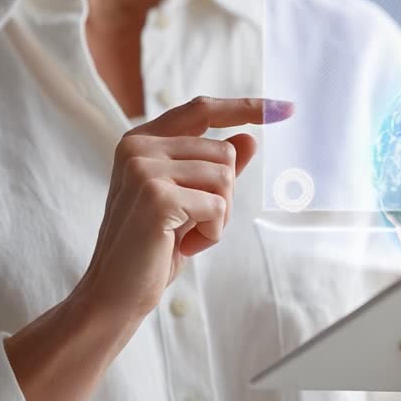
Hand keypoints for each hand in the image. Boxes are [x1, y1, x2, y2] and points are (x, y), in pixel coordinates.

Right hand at [76, 96, 293, 319]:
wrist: (114, 293)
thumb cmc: (150, 248)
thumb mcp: (188, 201)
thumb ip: (213, 169)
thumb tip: (249, 139)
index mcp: (142, 141)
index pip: (202, 110)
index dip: (245, 107)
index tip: (286, 108)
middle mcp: (139, 147)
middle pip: (224, 151)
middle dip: (224, 195)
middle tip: (194, 224)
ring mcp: (145, 169)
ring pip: (224, 177)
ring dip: (218, 216)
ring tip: (185, 236)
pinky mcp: (158, 196)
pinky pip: (218, 206)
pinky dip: (212, 232)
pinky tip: (184, 246)